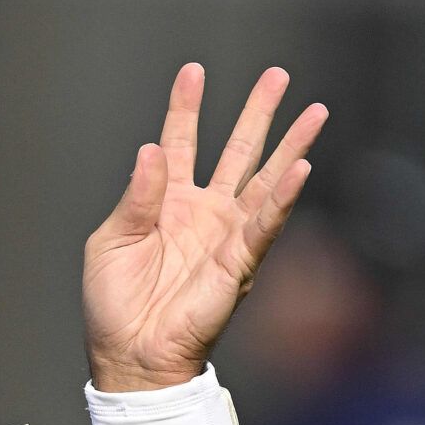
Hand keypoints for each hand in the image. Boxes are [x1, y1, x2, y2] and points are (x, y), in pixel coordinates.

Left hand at [83, 63, 326, 392]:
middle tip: (277, 76)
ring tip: (313, 111)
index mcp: (165, 202)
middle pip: (236, 150)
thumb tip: (151, 150)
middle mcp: (201, 212)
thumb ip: (137, 196)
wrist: (130, 353)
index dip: (185, 107)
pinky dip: (282, 197)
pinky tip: (298, 168)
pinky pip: (263, 225)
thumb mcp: (111, 240)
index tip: (193, 71)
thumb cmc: (115, 304)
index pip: (179, 142)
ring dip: (290, 146)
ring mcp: (224, 234)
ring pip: (263, 179)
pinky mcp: (238, 262)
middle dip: (257, 113)